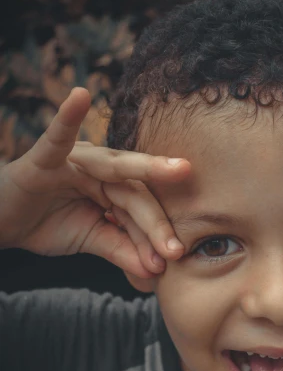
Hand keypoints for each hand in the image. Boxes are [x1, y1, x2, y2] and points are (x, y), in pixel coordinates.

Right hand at [0, 87, 189, 278]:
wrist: (2, 223)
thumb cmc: (47, 223)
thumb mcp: (91, 239)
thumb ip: (122, 251)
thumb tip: (156, 273)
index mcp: (113, 187)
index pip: (142, 212)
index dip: (156, 236)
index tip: (172, 260)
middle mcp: (100, 169)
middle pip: (135, 194)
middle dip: (156, 223)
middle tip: (176, 249)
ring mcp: (74, 161)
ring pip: (115, 167)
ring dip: (146, 168)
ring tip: (177, 169)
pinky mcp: (43, 158)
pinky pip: (56, 137)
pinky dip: (67, 117)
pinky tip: (80, 97)